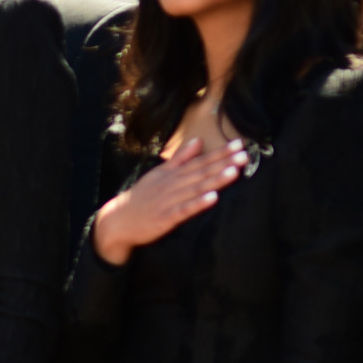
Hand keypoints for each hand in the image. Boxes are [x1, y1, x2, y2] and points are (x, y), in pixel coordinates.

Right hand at [91, 137, 246, 265]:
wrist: (118, 220)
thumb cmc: (141, 197)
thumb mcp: (158, 174)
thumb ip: (179, 159)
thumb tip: (197, 141)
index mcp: (171, 173)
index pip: (199, 161)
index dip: (220, 153)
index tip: (239, 144)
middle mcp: (172, 184)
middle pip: (201, 172)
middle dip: (223, 163)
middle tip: (244, 155)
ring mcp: (169, 201)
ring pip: (196, 188)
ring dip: (215, 180)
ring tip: (234, 172)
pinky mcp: (166, 218)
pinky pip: (185, 210)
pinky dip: (198, 204)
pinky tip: (213, 198)